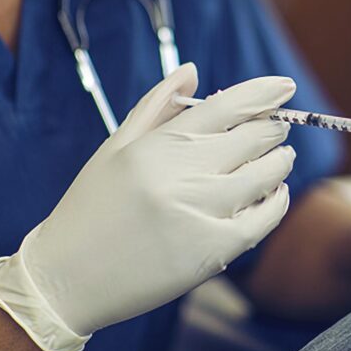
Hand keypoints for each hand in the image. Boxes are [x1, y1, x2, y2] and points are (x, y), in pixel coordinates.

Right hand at [0, 65, 295, 350]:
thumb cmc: (92, 207)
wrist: (66, 280)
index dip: (264, 92)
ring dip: (280, 161)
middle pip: (254, 137)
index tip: (284, 86)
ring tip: (278, 158)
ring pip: (267, 174)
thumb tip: (193, 70)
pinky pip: (265, 218)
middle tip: (276, 127)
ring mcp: (200, 214)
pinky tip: (274, 193)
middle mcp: (182, 175)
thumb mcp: (116, 147)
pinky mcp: (213, 251)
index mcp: (158, 145)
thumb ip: (157, 105)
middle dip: (273, 128)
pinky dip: (277, 202)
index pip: (227, 105)